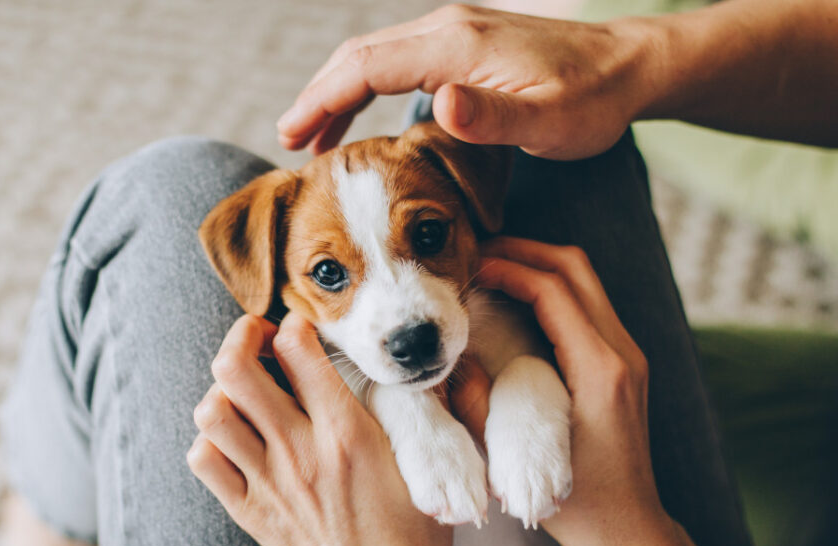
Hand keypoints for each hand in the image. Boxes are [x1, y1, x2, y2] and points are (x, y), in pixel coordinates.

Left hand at [187, 313, 451, 545]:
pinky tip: (238, 437)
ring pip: (212, 411)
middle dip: (242, 335)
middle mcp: (300, 451)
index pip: (299, 349)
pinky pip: (204, 460)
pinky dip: (212, 439)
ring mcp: (269, 482)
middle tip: (260, 337)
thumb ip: (427, 412)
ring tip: (247, 389)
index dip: (295, 322)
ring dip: (224, 389)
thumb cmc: (413, 534)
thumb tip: (424, 370)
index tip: (303, 326)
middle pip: (236, 369)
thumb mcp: (428, 466)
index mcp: (347, 433)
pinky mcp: (250, 511)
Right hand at [276, 4, 652, 159]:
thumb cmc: (592, 100)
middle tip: (290, 142)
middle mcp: (448, 28)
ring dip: (340, 92)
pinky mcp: (466, 45)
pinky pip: (400, 61)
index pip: (366, 66)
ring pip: (376, 56)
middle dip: (319, 96)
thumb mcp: (548, 120)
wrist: (629, 66)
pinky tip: (369, 118)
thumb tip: (436, 103)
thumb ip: (491, 116)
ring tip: (317, 137)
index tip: (291, 137)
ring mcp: (456, 32)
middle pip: (360, 56)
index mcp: (457, 45)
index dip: (323, 101)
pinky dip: (370, 88)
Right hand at [453, 237, 723, 545]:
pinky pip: (587, 304)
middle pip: (576, 268)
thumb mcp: (519, 460)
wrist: (631, 531)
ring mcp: (627, 356)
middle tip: (478, 253)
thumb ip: (480, 407)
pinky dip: (550, 289)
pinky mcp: (621, 364)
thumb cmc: (581, 506)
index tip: (471, 266)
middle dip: (525, 251)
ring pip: (584, 281)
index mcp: (601, 370)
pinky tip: (516, 301)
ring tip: (492, 268)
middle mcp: (622, 353)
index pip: (554, 290)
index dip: (508, 268)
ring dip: (538, 265)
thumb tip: (451, 361)